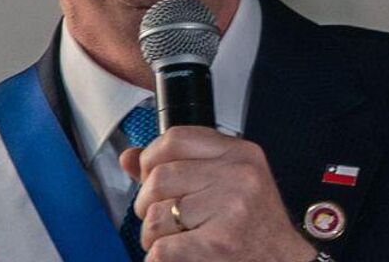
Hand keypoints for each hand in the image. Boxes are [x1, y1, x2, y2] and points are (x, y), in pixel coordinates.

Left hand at [119, 126, 318, 261]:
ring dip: (153, 237)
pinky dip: (159, 259)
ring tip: (175, 241)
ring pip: (155, 216)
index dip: (152, 159)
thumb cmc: (258, 228)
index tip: (151, 177)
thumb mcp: (229, 184)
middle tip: (162, 220)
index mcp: (241, 155)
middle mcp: (238, 178)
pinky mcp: (218, 244)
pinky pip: (161, 249)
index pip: (175, 138)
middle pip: (158, 178)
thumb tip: (130, 158)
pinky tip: (178, 258)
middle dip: (148, 205)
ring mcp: (229, 210)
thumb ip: (180, 166)